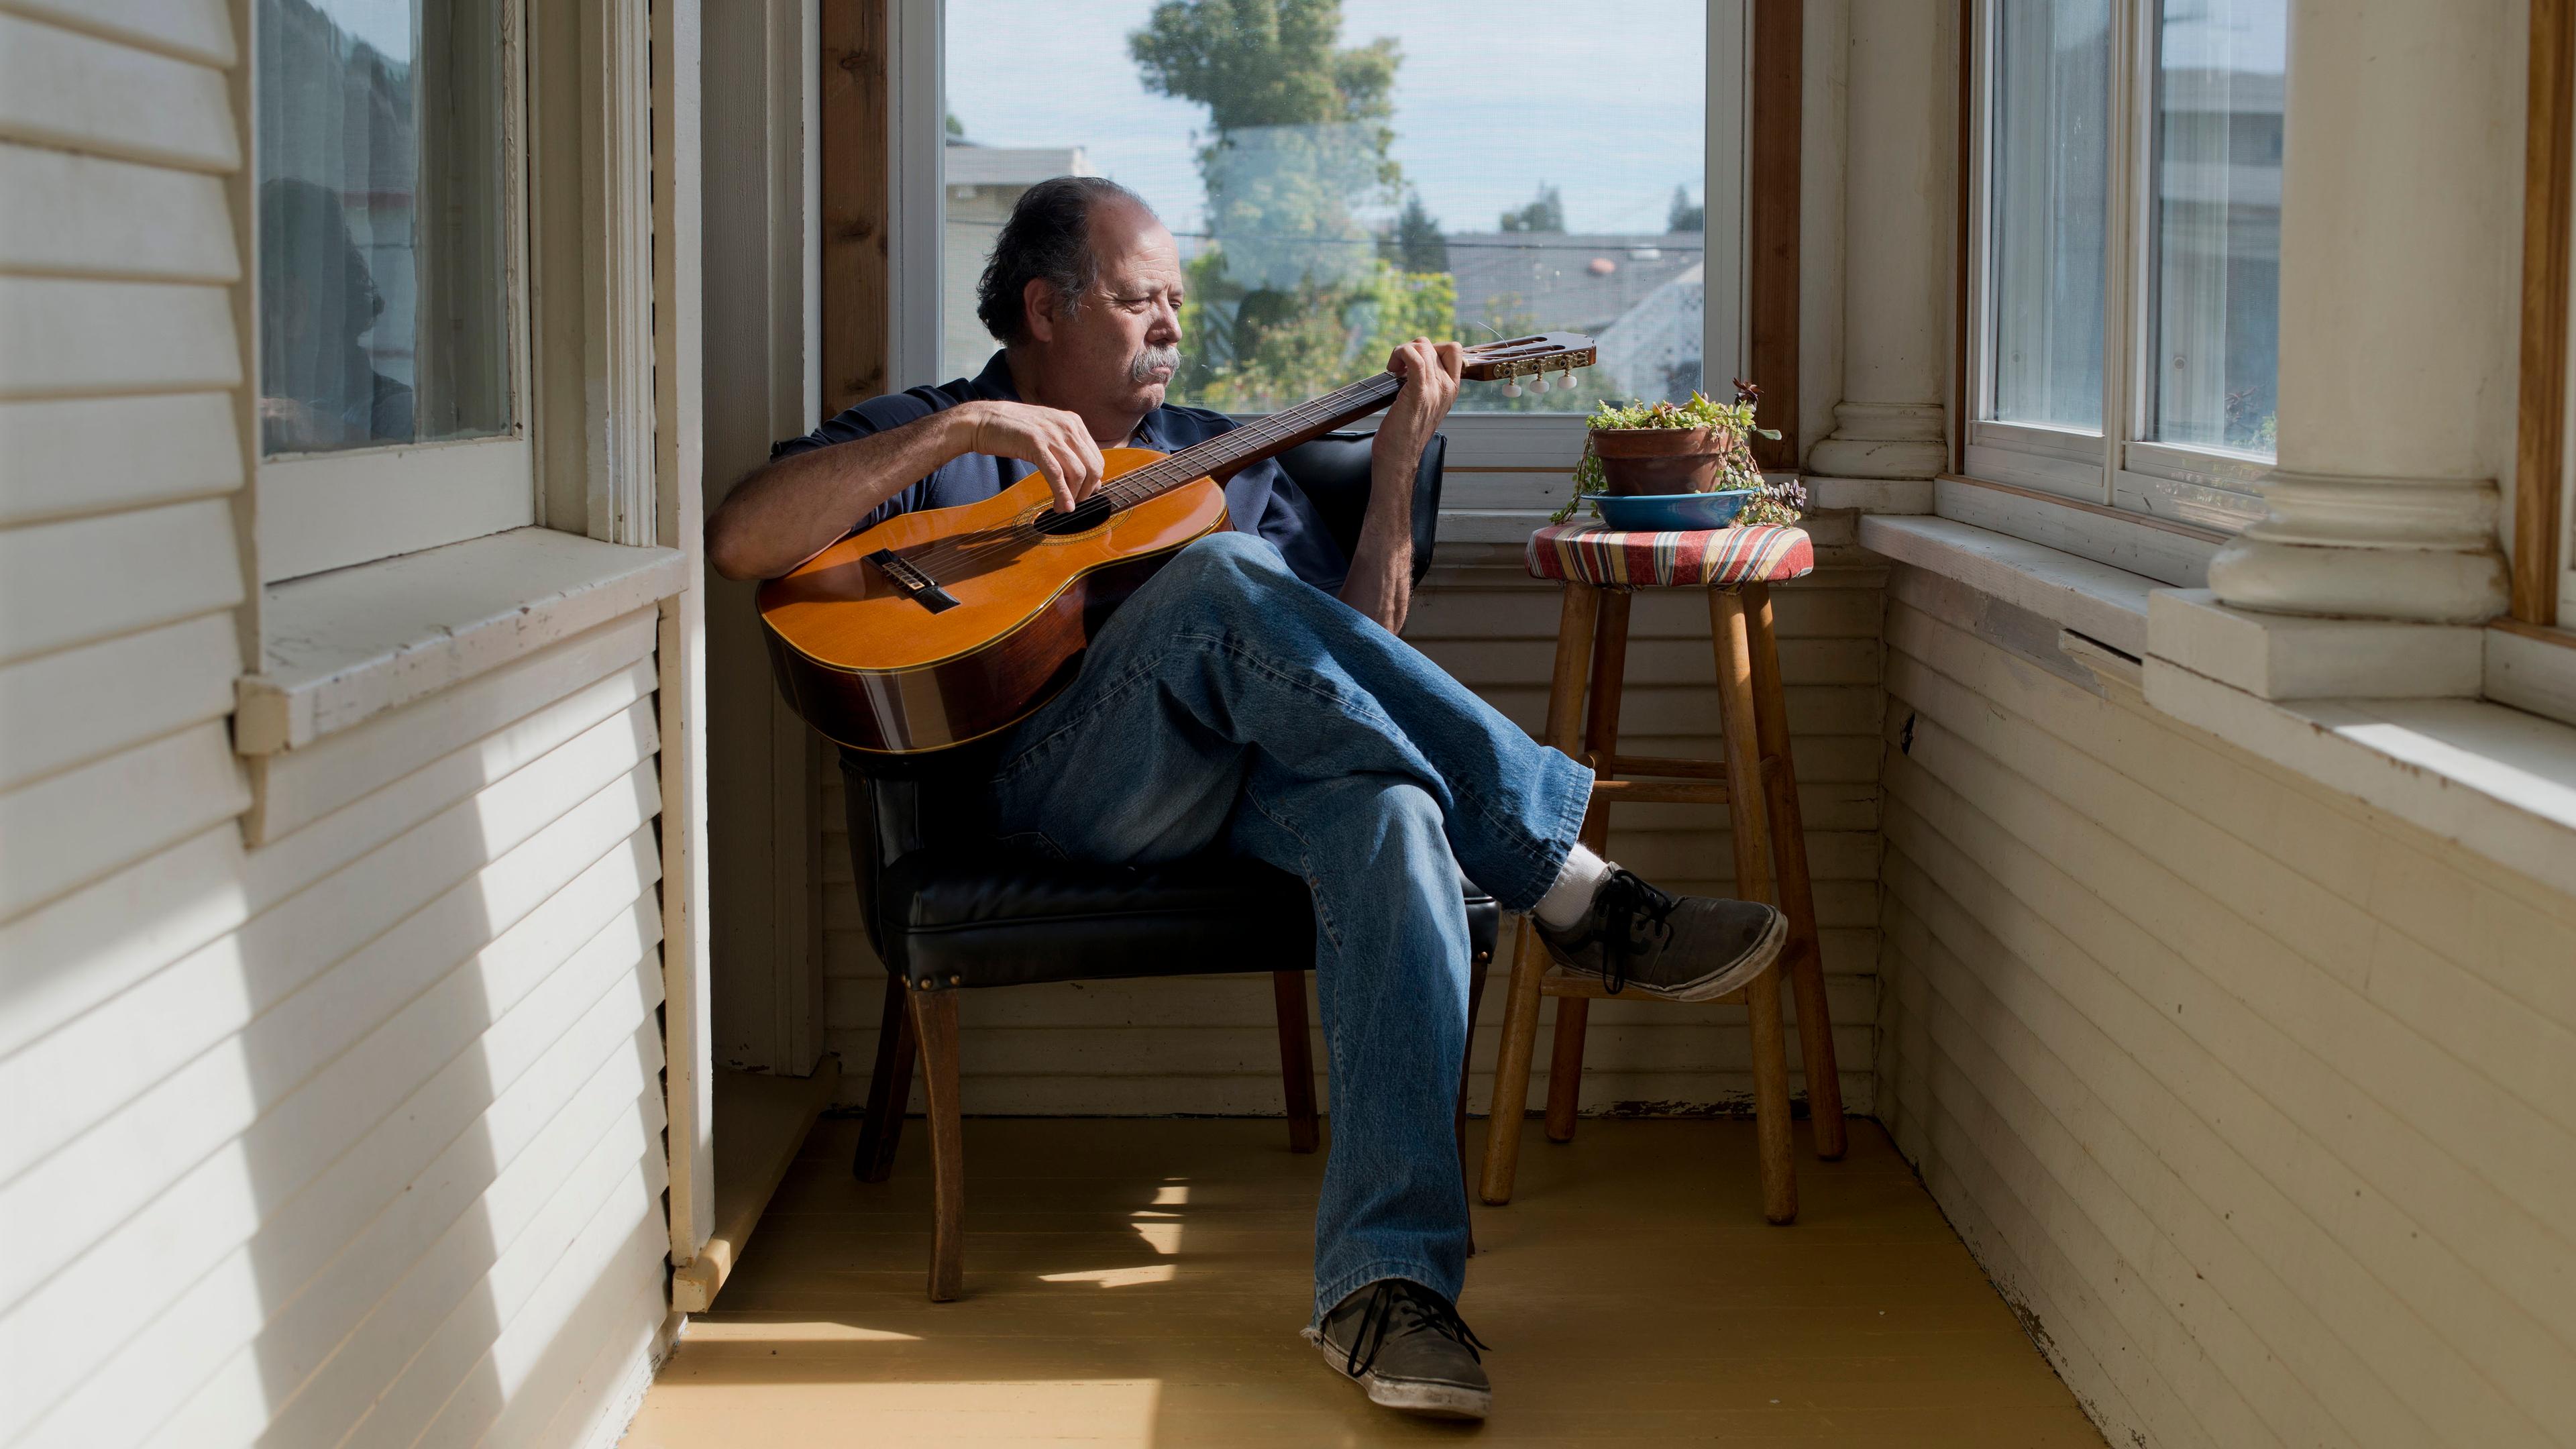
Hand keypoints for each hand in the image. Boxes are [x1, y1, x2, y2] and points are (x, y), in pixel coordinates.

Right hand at [959, 400, 1105, 511]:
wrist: (984, 420)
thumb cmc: (1015, 430)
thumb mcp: (1049, 433)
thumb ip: (1068, 449)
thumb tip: (1088, 478)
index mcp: (1074, 422)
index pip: (1097, 458)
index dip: (1092, 482)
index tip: (1082, 495)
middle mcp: (1067, 426)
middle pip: (1092, 467)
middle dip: (1086, 491)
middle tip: (1074, 503)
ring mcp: (1052, 434)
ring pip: (1077, 473)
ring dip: (1073, 496)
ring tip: (1063, 507)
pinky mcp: (1035, 444)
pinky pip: (1056, 474)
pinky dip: (1062, 494)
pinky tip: (1062, 506)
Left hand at [1372, 337, 1462, 474]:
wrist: (1399, 458)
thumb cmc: (1405, 435)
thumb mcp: (1425, 406)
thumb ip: (1426, 386)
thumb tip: (1414, 365)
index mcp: (1451, 389)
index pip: (1454, 350)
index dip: (1433, 346)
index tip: (1416, 360)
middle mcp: (1446, 387)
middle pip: (1433, 346)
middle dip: (1411, 348)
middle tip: (1398, 366)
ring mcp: (1434, 390)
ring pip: (1423, 348)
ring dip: (1402, 351)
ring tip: (1393, 368)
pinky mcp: (1417, 394)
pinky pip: (1416, 359)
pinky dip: (1402, 354)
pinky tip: (1393, 368)